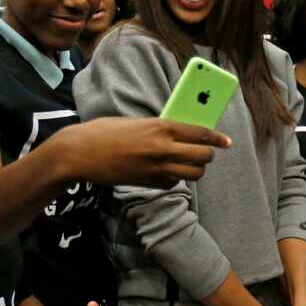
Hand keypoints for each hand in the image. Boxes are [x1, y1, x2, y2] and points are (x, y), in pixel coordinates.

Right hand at [56, 117, 231, 187]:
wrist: (80, 153)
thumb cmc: (104, 132)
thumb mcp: (136, 122)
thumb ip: (159, 127)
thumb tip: (179, 132)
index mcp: (161, 127)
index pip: (200, 132)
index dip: (217, 138)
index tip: (226, 141)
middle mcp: (163, 148)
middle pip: (203, 156)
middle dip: (208, 155)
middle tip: (204, 152)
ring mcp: (156, 168)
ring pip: (193, 173)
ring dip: (195, 169)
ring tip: (189, 164)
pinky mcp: (147, 182)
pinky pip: (173, 182)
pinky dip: (175, 178)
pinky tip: (167, 171)